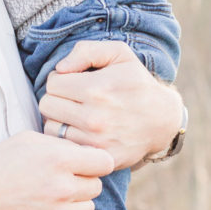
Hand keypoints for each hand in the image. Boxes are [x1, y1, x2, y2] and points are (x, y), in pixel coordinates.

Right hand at [0, 130, 113, 209]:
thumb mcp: (27, 140)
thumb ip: (60, 144)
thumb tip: (84, 150)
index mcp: (59, 159)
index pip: (105, 161)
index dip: (97, 160)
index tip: (88, 161)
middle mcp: (64, 188)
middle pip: (97, 186)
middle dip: (84, 180)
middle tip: (63, 177)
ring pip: (88, 207)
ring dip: (76, 201)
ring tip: (52, 193)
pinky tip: (43, 208)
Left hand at [39, 40, 183, 169]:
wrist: (163, 120)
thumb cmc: (136, 82)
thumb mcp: (119, 53)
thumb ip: (86, 51)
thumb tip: (60, 68)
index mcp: (96, 89)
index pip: (52, 83)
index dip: (60, 80)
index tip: (73, 82)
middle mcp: (95, 117)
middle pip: (47, 105)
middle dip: (57, 99)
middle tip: (73, 99)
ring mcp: (97, 142)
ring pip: (52, 128)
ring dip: (60, 120)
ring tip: (76, 115)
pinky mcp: (100, 158)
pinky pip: (65, 148)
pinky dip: (68, 140)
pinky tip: (80, 132)